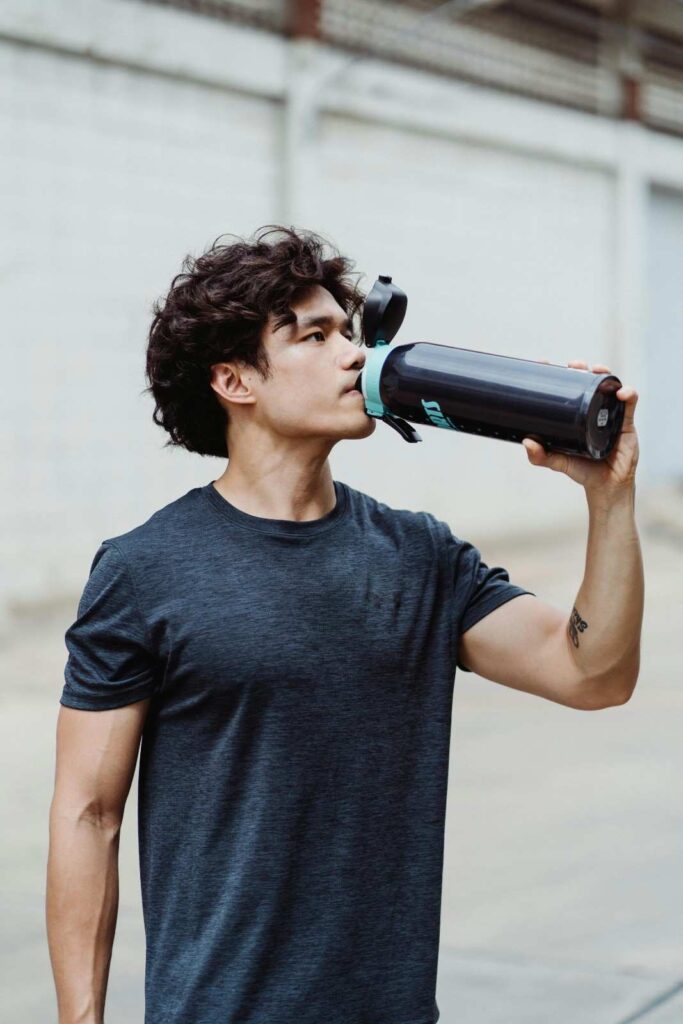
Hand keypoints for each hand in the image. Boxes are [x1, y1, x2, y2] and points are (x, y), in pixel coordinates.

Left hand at [521, 359, 638, 500]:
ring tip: (595, 370)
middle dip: (582, 368)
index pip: (568, 388)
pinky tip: (621, 392)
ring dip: (604, 373)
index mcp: (577, 414)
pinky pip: (630, 403)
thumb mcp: (558, 461)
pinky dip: (629, 393)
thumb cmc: (582, 471)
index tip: (544, 363)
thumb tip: (526, 441)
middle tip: (573, 365)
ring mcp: (611, 414)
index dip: (559, 374)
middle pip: (589, 381)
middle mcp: (594, 410)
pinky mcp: (627, 423)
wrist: (606, 487)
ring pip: (610, 386)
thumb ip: (540, 456)